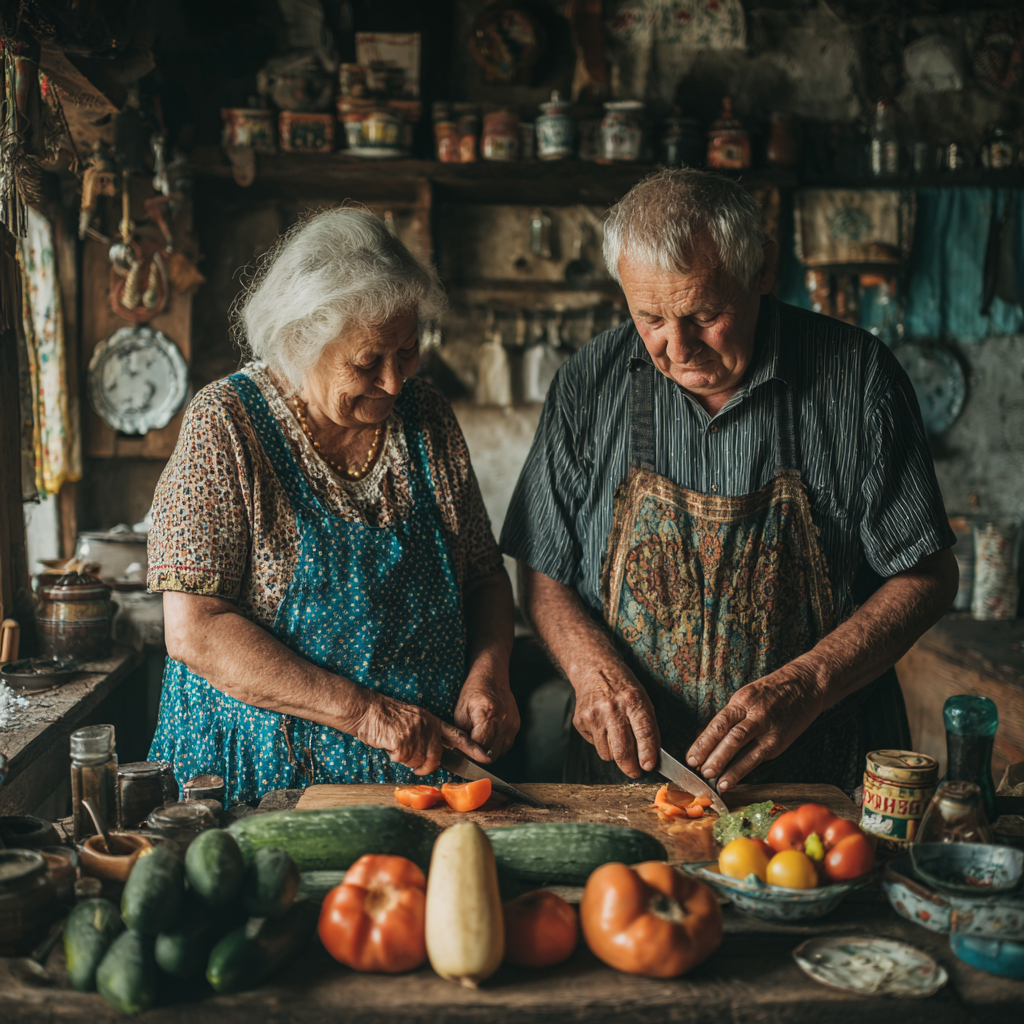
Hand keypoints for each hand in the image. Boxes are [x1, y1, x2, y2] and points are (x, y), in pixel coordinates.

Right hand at [355, 693, 488, 775]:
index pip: (457, 735)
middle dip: (424, 766)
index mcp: (431, 720)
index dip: (472, 748)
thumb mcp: (411, 719)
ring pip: (418, 762)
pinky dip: (394, 757)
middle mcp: (426, 725)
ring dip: (406, 760)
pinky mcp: (402, 740)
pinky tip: (388, 745)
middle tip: (411, 761)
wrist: (364, 709)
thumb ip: (425, 734)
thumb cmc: (383, 717)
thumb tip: (432, 756)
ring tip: (395, 745)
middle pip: (436, 758)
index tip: (486, 758)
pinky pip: (403, 760)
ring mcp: (415, 732)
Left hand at [453, 669, 519, 760]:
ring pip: (500, 752)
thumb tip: (461, 751)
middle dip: (478, 756)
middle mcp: (503, 722)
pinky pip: (506, 745)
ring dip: (488, 752)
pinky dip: (496, 747)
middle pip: (491, 752)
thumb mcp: (460, 711)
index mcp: (487, 715)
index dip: (470, 754)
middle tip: (469, 750)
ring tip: (479, 743)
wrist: (492, 678)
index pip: (480, 746)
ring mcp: (512, 725)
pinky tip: (488, 739)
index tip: (462, 754)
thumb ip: (462, 734)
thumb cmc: (473, 691)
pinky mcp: (516, 726)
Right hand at [573, 663, 659, 777]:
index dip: (648, 753)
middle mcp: (612, 709)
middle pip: (622, 751)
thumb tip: (651, 758)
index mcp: (633, 700)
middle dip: (631, 768)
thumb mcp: (643, 699)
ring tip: (618, 739)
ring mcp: (593, 716)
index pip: (643, 732)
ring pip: (607, 754)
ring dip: (615, 754)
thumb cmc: (623, 687)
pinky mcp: (580, 722)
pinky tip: (604, 727)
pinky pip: (595, 746)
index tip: (650, 767)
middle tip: (636, 771)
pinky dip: (602, 743)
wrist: (594, 669)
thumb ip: (647, 727)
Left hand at [685, 662, 825, 790]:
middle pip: (731, 737)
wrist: (805, 687)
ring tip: (712, 779)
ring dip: (726, 767)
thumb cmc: (770, 692)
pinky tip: (730, 780)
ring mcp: (768, 730)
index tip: (691, 757)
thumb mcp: (746, 697)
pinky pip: (757, 758)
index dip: (704, 741)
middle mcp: (755, 715)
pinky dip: (741, 771)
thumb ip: (730, 717)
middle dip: (712, 755)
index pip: (719, 723)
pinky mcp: (779, 743)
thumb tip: (707, 740)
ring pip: (744, 750)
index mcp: (742, 701)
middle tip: (699, 770)